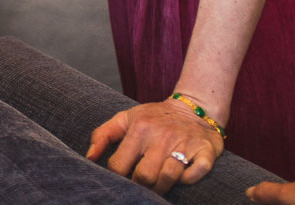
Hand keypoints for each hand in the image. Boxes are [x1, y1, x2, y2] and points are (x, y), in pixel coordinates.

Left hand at [87, 98, 224, 193]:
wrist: (193, 108)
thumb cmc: (155, 118)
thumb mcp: (126, 118)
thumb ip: (103, 135)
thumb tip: (89, 159)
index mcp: (139, 128)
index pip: (119, 166)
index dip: (118, 178)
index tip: (122, 179)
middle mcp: (161, 136)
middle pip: (144, 177)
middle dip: (140, 186)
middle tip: (142, 186)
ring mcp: (184, 144)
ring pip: (168, 178)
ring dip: (162, 187)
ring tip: (158, 186)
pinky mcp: (205, 151)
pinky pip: (195, 174)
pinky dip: (188, 180)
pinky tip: (182, 177)